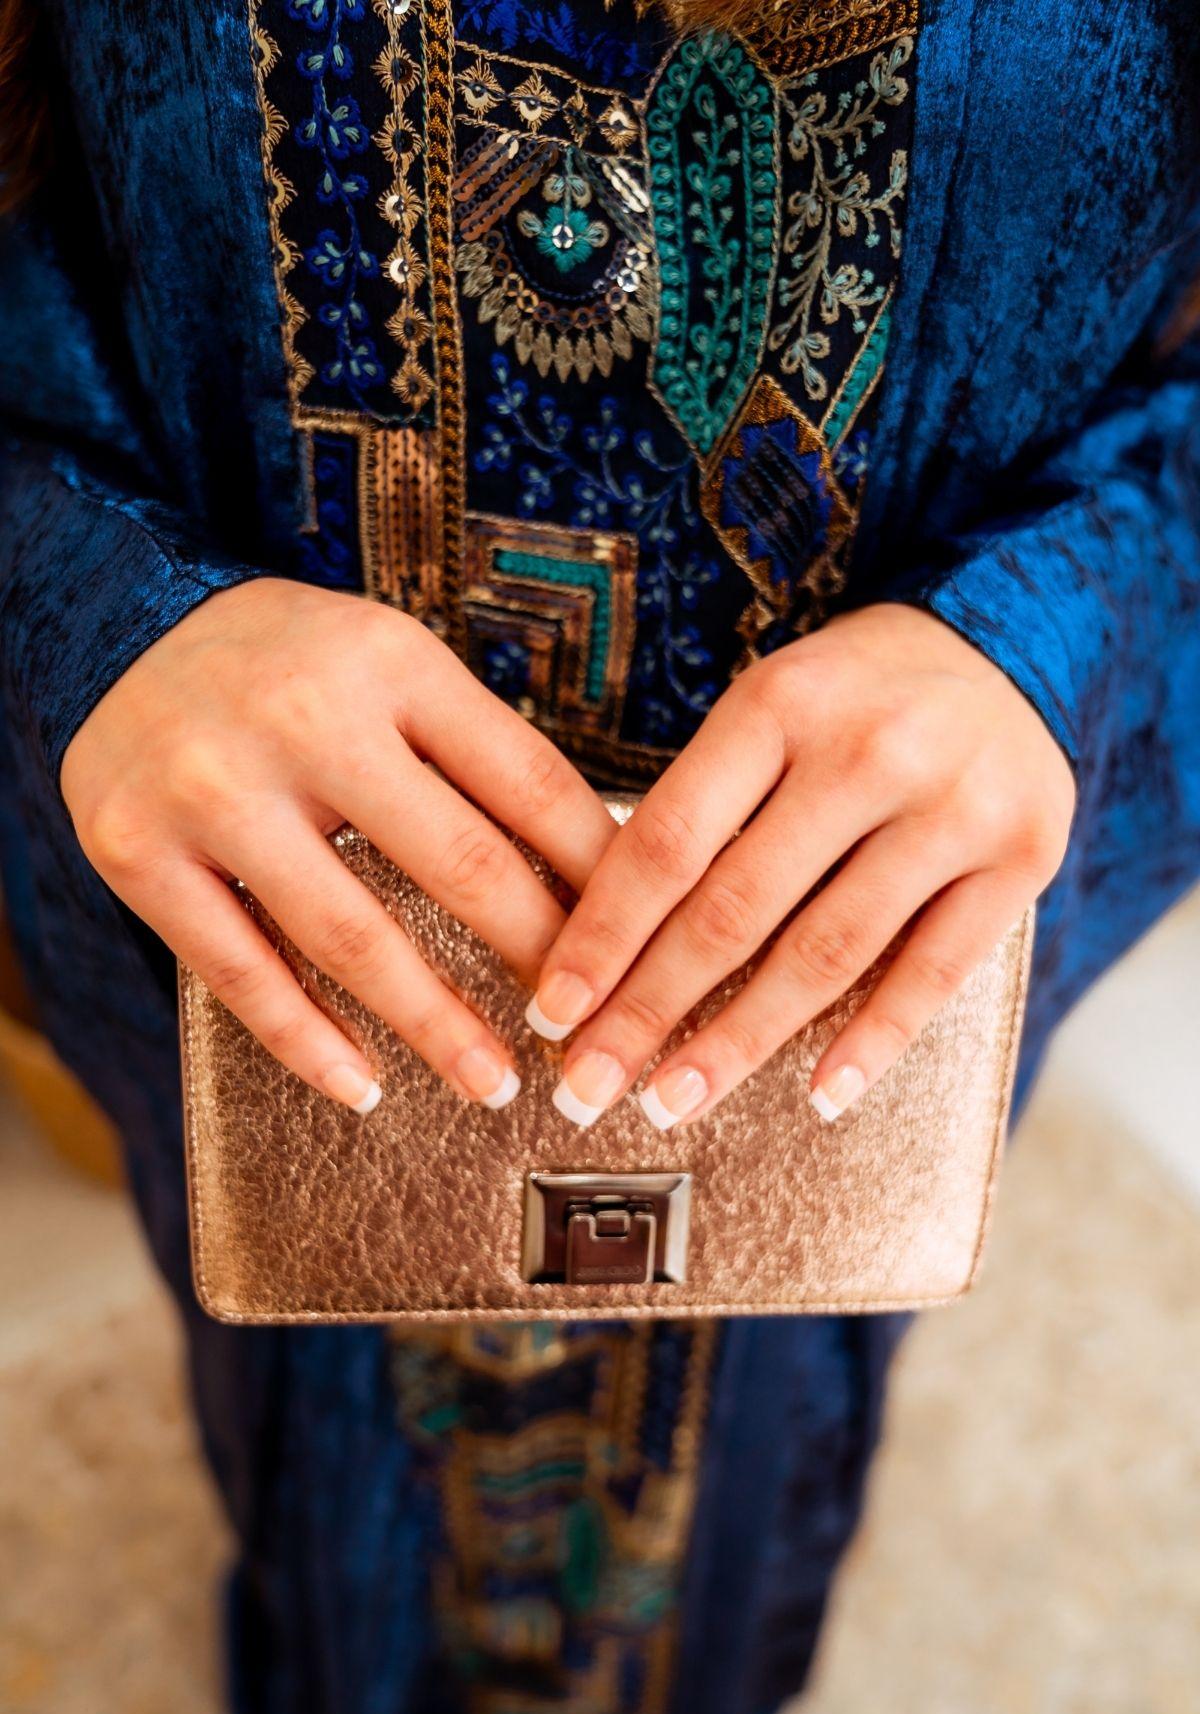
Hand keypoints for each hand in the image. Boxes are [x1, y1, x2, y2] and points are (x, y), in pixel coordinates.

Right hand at [62, 577, 614, 1111]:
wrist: (118, 628)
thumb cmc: (288, 664)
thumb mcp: (391, 662)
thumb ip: (476, 751)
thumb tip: (594, 864)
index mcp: (390, 663)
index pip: (525, 782)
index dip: (596, 873)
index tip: (639, 942)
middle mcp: (304, 720)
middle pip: (457, 862)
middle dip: (538, 961)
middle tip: (584, 1030)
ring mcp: (214, 791)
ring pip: (352, 938)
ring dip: (435, 1026)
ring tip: (492, 1082)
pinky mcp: (139, 854)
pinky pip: (241, 972)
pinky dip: (308, 1040)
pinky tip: (363, 1084)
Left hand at [527, 603, 1074, 1127]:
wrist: (1009, 649)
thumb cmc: (855, 698)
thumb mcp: (768, 713)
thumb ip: (702, 811)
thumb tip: (606, 949)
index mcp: (780, 707)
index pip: (669, 842)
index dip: (603, 937)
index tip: (555, 1013)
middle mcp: (868, 752)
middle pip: (735, 910)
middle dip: (650, 1011)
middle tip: (592, 1085)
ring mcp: (952, 808)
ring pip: (826, 953)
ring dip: (741, 1042)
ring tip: (675, 1099)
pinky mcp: (1020, 858)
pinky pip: (934, 971)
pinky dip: (873, 1042)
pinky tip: (819, 1094)